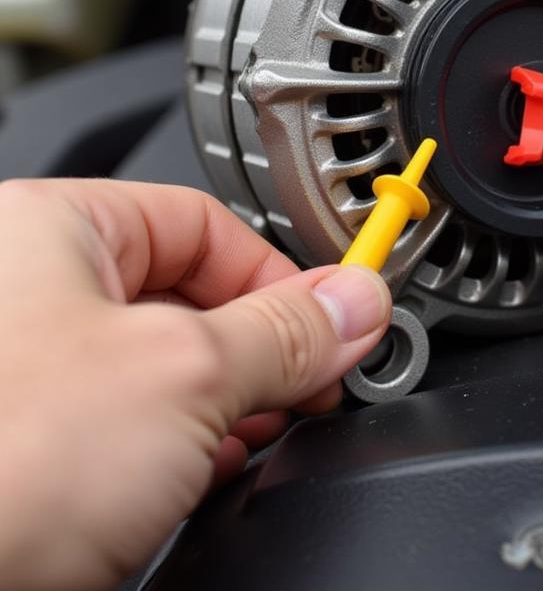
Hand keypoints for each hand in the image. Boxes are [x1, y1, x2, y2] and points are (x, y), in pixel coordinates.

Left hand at [0, 179, 390, 589]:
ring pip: (153, 363)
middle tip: (311, 381)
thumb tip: (355, 303)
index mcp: (47, 231)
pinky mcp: (18, 448)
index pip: (203, 224)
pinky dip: (173, 442)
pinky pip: (117, 421)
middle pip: (184, 293)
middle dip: (256, 344)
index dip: (280, 275)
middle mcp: (24, 293)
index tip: (333, 324)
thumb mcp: (184, 375)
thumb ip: (288, 332)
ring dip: (221, 398)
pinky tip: (201, 472)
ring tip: (265, 430)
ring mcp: (18, 375)